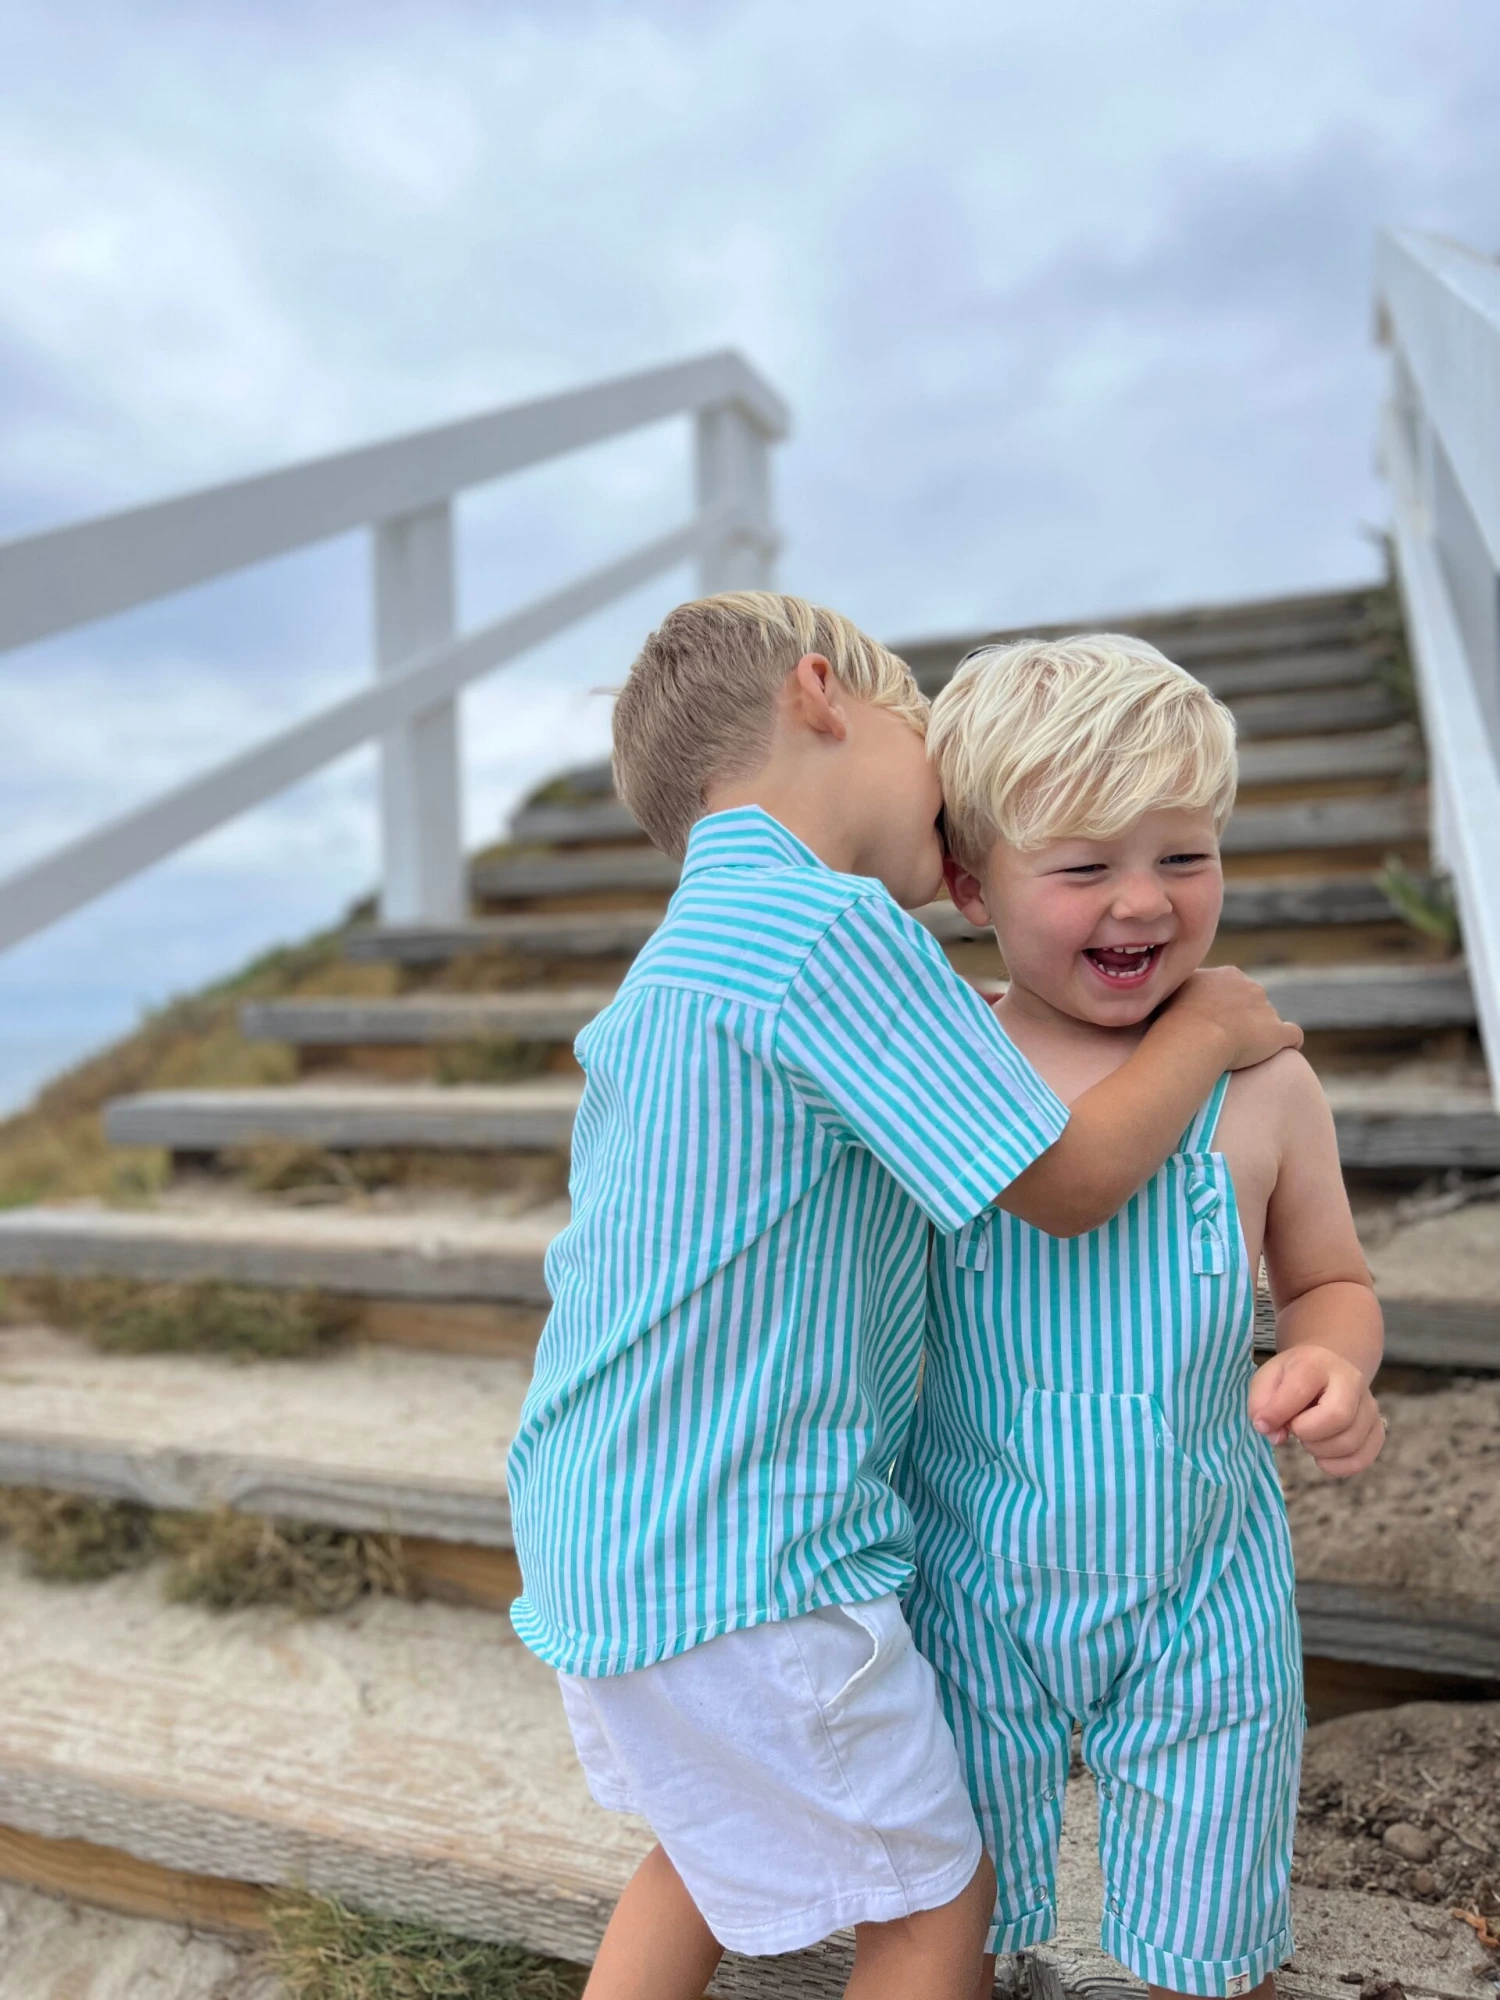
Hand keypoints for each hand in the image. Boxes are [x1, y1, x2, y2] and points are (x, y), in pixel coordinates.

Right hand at [1164, 966, 1302, 1070]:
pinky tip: (1282, 1051)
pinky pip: (1293, 1036)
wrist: (1195, 1037)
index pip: (1231, 986)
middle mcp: (1251, 987)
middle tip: (1226, 1037)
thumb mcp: (1171, 991)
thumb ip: (1180, 987)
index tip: (1211, 1020)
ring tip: (1244, 1051)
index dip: (1222, 1004)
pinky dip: (1289, 1042)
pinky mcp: (1278, 1033)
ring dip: (1260, 1031)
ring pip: (1269, 1018)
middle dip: (1244, 1016)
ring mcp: (1267, 1010)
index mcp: (1228, 975)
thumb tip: (1166, 985)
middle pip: (1252, 1000)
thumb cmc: (1174, 1017)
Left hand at [1248, 1345, 1385, 1476]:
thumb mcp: (1267, 1379)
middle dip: (1307, 1432)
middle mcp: (1351, 1381)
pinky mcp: (1377, 1429)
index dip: (1278, 1413)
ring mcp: (1369, 1406)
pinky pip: (1363, 1459)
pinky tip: (1323, 1456)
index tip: (1263, 1424)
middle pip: (1338, 1417)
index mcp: (1317, 1363)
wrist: (1327, 1369)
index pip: (1301, 1390)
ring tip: (1308, 1437)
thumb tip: (1275, 1436)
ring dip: (1319, 1450)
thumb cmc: (1292, 1377)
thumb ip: (1261, 1404)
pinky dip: (1338, 1466)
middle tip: (1294, 1428)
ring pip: (1350, 1442)